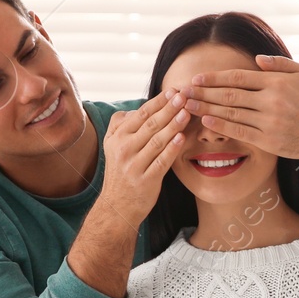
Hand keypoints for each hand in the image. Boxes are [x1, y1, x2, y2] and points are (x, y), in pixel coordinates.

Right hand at [98, 90, 191, 227]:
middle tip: (184, 96)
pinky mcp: (146, 180)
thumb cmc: (120, 172)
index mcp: (118, 138)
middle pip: (150, 124)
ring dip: (173, 125)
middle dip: (169, 109)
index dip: (159, 101)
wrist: (117, 206)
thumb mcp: (111, 146)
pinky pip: (161, 162)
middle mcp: (124, 149)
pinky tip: (182, 138)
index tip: (173, 91)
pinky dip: (171, 149)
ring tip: (187, 112)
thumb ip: (119, 125)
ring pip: (157, 141)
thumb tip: (133, 109)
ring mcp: (135, 165)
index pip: (141, 114)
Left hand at [181, 55, 298, 163]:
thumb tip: (257, 59)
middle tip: (184, 91)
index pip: (238, 77)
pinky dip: (221, 126)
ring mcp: (269, 122)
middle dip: (204, 92)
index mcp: (276, 82)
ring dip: (206, 108)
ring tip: (189, 105)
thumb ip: (280, 64)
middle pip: (230, 94)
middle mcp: (271, 101)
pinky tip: (206, 121)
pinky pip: (239, 132)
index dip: (214, 77)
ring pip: (231, 113)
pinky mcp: (269, 141)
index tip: (197, 78)